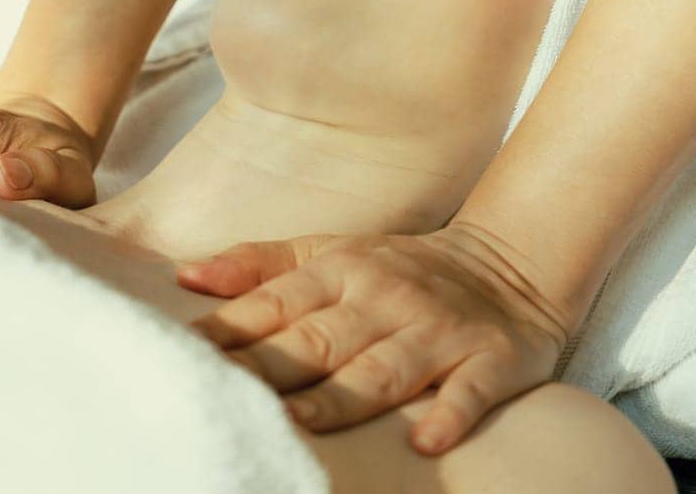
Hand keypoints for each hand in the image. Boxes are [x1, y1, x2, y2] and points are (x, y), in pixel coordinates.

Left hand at [177, 225, 571, 454]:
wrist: (510, 264)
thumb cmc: (396, 268)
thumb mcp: (328, 251)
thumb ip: (258, 265)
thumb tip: (185, 277)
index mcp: (340, 268)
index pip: (275, 303)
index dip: (231, 330)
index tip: (187, 356)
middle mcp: (385, 297)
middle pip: (320, 339)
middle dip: (271, 368)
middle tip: (226, 397)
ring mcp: (438, 329)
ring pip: (384, 369)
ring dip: (342, 396)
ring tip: (300, 421)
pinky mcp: (491, 358)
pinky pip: (469, 391)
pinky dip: (449, 414)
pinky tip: (423, 442)